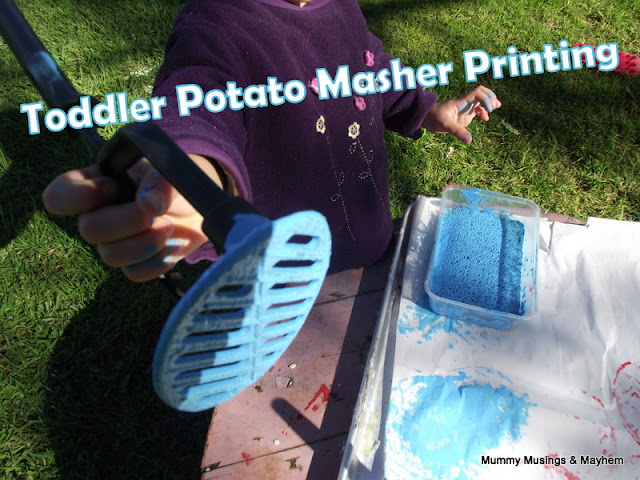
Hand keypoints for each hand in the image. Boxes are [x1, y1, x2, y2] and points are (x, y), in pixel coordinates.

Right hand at [42, 154, 222, 281]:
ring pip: (111, 257)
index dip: (78, 197)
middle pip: (90, 230)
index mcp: (95, 184)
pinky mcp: (136, 263)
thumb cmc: (174, 179)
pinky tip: (174, 244)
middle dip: (128, 221)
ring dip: (146, 243)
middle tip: (156, 211)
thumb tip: (151, 205)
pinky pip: (136, 273)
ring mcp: (116, 242)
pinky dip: (159, 261)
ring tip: (170, 227)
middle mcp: (99, 215)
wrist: (199, 202)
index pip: (59, 197)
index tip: (112, 188)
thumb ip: (159, 182)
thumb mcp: (169, 169)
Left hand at [421, 86, 501, 143]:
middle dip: (490, 96)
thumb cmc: (435, 118)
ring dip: (490, 101)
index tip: (489, 109)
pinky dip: (484, 112)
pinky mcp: (465, 115)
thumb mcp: (446, 125)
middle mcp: (465, 103)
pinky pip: (478, 110)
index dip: (486, 98)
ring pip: (481, 100)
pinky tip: (486, 119)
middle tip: (495, 106)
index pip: (477, 93)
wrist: (428, 119)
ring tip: (497, 106)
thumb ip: (458, 132)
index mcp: (461, 102)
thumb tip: (469, 140)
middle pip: (482, 92)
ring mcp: (466, 108)